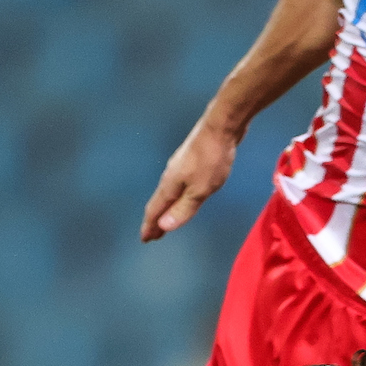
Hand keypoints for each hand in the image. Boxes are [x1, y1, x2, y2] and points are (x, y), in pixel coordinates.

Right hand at [141, 117, 239, 241]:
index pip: (155, 210)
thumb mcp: (200, 190)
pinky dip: (177, 196)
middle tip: (153, 235)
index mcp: (170, 185)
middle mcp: (170, 175)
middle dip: (156, 220)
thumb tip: (164, 226)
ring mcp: (179, 166)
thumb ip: (183, 208)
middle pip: (159, 202)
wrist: (220, 126)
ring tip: (166, 218)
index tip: (145, 240)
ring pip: (168, 192)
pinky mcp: (190, 160)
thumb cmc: (211, 159)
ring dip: (166, 207)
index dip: (150, 226)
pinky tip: (183, 194)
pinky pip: (179, 184)